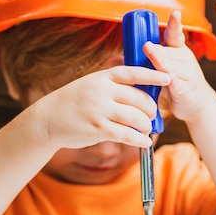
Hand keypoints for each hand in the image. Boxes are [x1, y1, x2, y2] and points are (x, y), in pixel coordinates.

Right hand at [35, 65, 170, 150]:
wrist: (47, 119)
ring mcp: (99, 110)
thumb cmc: (74, 102)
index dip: (151, 75)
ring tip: (147, 128)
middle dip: (150, 108)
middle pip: (139, 98)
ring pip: (135, 117)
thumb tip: (142, 90)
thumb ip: (113, 85)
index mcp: (102, 77)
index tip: (167, 77)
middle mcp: (102, 92)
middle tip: (153, 114)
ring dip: (146, 125)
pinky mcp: (97, 129)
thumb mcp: (91, 85)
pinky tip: (145, 142)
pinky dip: (139, 139)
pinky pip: (126, 134)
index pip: (132, 72)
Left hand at [144, 10, 212, 122]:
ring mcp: (187, 73)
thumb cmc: (175, 83)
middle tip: (147, 46)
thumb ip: (139, 63)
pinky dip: (169, 81)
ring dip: (161, 62)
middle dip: (157, 50)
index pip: (176, 35)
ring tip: (151, 56)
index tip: (175, 13)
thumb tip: (112, 60)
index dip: (175, 24)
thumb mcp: (158, 70)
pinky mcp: (186, 89)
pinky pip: (176, 83)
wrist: (197, 104)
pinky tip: (166, 80)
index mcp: (177, 50)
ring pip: (171, 66)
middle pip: (167, 52)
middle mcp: (184, 59)